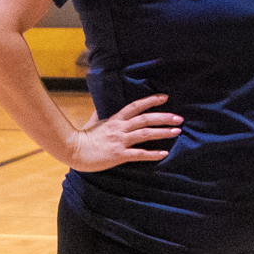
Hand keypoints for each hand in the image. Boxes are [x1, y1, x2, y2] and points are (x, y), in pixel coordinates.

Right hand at [65, 93, 180, 170]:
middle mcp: (120, 128)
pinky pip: (140, 154)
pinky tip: (164, 153)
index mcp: (115, 119)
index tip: (165, 98)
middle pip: (145, 119)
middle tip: (179, 118)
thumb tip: (100, 107)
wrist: (73, 150)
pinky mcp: (119, 155)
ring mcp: (120, 141)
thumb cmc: (84, 137)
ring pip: (145, 134)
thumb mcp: (94, 121)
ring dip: (163, 132)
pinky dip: (153, 153)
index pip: (136, 106)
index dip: (151, 101)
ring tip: (177, 131)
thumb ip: (100, 114)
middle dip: (164, 117)